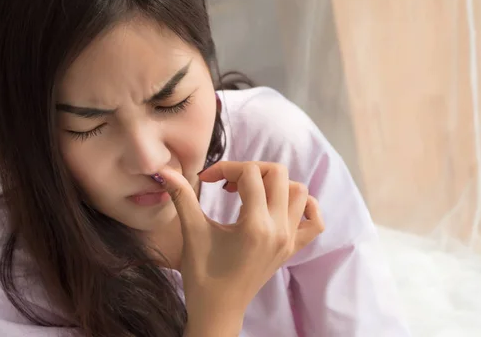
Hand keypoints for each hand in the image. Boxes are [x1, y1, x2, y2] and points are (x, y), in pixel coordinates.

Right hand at [157, 161, 324, 332]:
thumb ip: (182, 198)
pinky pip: (314, 221)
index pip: (250, 174)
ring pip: (299, 192)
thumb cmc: (202, 276)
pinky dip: (305, 207)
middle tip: (229, 184)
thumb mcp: (192, 233)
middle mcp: (279, 230)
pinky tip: (281, 206)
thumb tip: (165, 172)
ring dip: (275, 184)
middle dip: (252, 170)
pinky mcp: (292, 249)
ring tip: (251, 193)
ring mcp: (289, 239)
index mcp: (256, 225)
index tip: (206, 180)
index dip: (225, 169)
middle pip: (279, 175)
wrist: (218, 311)